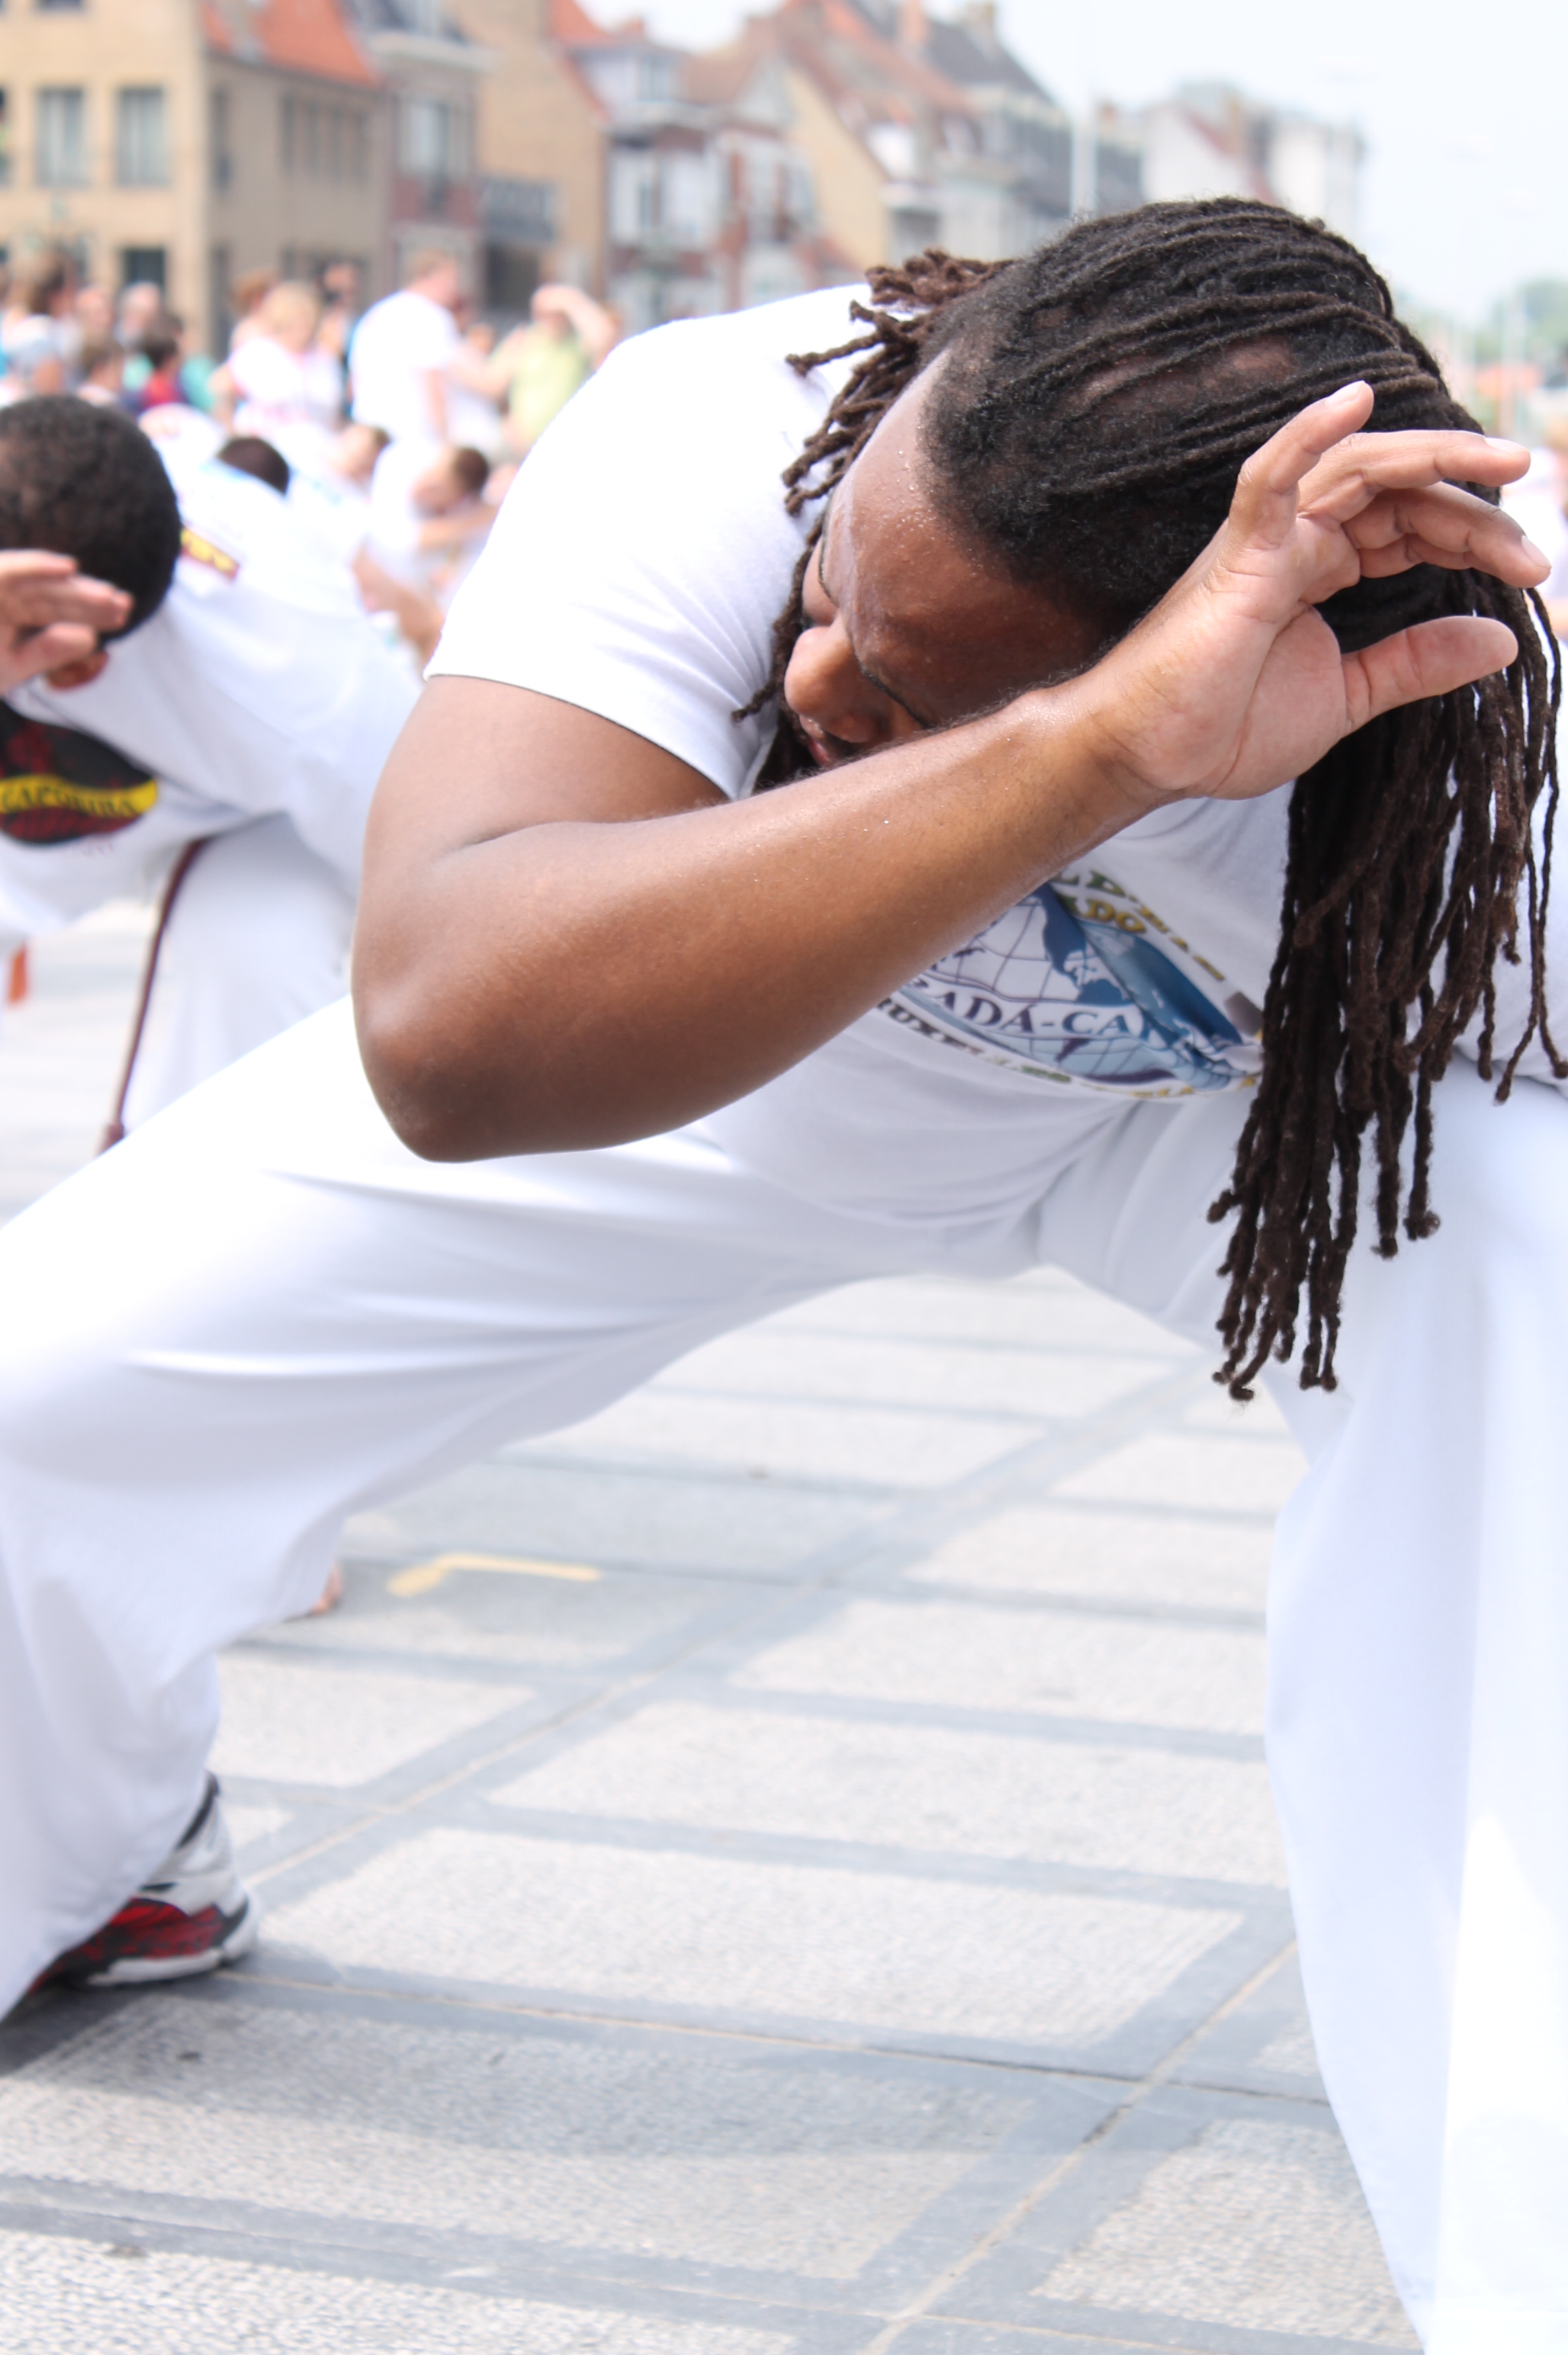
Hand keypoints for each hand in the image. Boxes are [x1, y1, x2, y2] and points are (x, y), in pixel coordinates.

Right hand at [0, 552, 129, 694]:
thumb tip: (90, 638)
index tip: (122, 616)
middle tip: (126, 603)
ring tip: (109, 595)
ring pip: (42, 584)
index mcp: (17, 612)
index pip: (60, 612)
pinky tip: (69, 568)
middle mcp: (9, 594)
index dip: (91, 614)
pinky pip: (13, 568)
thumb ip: (48, 652)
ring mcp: (0, 583)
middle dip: (91, 599)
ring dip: (75, 587)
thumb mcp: (11, 667)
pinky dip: (38, 566)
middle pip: (57, 595)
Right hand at [1082, 382, 1547, 805]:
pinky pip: (1272, 478)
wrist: (1149, 756)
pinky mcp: (1238, 554)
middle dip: (1475, 509)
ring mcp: (1268, 538)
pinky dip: (1309, 433)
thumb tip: (1501, 639)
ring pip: (1359, 467)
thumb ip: (1417, 664)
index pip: (1414, 525)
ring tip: (1503, 460)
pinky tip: (1356, 400)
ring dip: (1434, 457)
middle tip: (1534, 549)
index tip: (1532, 572)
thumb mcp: (1348, 698)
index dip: (1478, 537)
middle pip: (1402, 491)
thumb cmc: (1223, 726)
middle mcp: (1301, 539)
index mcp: (1324, 569)